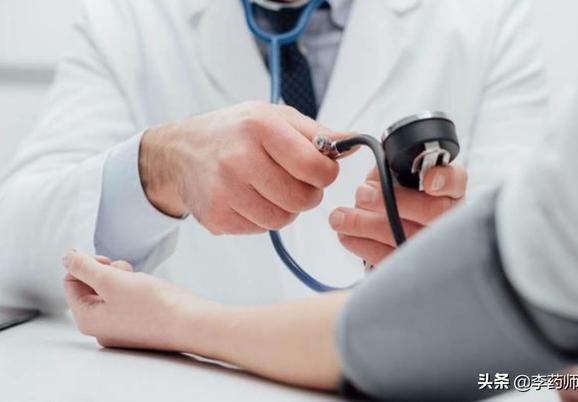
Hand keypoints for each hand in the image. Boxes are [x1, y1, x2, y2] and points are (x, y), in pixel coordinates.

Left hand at [63, 249, 208, 350]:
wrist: (192, 323)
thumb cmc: (154, 305)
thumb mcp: (112, 280)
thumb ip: (84, 266)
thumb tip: (66, 257)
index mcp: (87, 320)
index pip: (71, 281)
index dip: (88, 265)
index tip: (110, 263)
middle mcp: (101, 328)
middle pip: (90, 287)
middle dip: (108, 272)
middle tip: (127, 273)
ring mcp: (121, 328)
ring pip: (111, 291)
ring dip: (124, 279)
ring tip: (142, 283)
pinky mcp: (140, 325)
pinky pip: (128, 300)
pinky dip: (137, 289)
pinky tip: (152, 292)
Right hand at [140, 101, 342, 234]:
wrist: (181, 152)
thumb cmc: (235, 131)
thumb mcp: (275, 117)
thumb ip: (317, 132)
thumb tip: (354, 143)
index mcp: (260, 127)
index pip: (315, 166)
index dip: (326, 173)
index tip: (319, 169)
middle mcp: (239, 159)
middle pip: (303, 199)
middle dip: (308, 193)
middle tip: (295, 181)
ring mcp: (225, 191)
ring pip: (284, 219)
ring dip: (287, 208)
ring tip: (271, 188)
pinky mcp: (217, 216)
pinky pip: (261, 229)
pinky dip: (263, 217)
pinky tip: (250, 198)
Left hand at [330, 164, 466, 264]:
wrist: (395, 237)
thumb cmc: (398, 201)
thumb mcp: (396, 178)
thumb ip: (391, 168)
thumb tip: (379, 162)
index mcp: (449, 190)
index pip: (455, 180)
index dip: (443, 180)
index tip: (428, 181)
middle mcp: (448, 219)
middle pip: (431, 211)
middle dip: (392, 201)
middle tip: (362, 194)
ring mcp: (434, 248)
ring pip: (406, 237)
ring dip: (366, 225)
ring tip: (340, 217)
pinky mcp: (413, 268)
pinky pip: (389, 259)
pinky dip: (363, 245)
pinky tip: (346, 235)